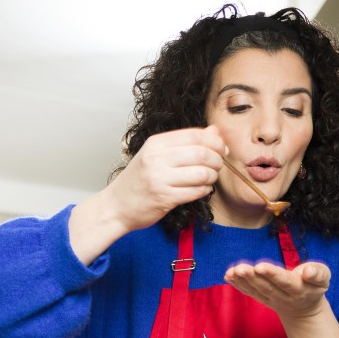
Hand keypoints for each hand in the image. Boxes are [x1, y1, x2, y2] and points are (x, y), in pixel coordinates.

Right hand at [107, 125, 225, 231]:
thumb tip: (214, 131)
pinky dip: (204, 191)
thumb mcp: (156, 154)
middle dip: (217, 160)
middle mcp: (157, 158)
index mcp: (156, 143)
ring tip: (209, 179)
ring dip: (212, 177)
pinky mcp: (164, 198)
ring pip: (202, 173)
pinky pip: (195, 192)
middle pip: (202, 153)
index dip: (215, 142)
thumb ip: (185, 142)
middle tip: (218, 165)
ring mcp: (160, 179)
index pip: (195, 135)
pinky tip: (201, 189)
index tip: (222, 149)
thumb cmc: (138, 180)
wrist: (116, 206)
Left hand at [223, 261, 330, 319]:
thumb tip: (307, 272)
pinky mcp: (262, 299)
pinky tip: (229, 276)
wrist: (305, 308)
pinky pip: (249, 292)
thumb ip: (318, 274)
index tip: (260, 266)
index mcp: (298, 289)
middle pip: (266, 287)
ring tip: (232, 271)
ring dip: (242, 281)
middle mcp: (283, 296)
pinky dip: (238, 284)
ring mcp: (271, 299)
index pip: (284, 281)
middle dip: (252, 277)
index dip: (272, 274)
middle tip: (240, 268)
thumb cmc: (314, 285)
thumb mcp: (323, 278)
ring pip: (256, 290)